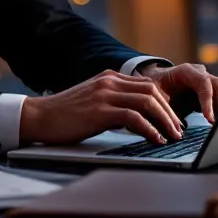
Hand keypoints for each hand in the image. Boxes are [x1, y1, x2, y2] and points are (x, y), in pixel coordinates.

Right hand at [20, 70, 182, 145]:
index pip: (147, 85)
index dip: (165, 103)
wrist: (39, 116)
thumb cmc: (64, 114)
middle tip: (179, 130)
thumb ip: (113, 101)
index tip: (173, 120)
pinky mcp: (99, 111)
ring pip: (147, 102)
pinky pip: (134, 118)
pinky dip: (149, 129)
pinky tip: (155, 139)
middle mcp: (109, 82)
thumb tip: (137, 117)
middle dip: (170, 112)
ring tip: (172, 136)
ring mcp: (104, 95)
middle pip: (152, 92)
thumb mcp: (93, 101)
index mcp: (109, 77)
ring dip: (164, 120)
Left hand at [142, 63, 217, 123]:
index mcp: (186, 71)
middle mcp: (200, 73)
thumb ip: (163, 108)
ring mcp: (208, 80)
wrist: (159, 82)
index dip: (208, 101)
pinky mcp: (212, 91)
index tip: (209, 119)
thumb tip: (174, 129)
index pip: (203, 83)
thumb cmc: (156, 88)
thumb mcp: (155, 95)